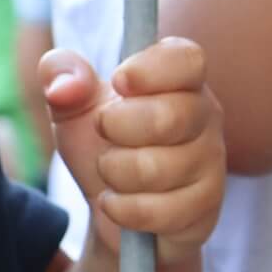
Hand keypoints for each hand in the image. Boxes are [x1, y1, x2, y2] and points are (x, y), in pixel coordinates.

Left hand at [44, 38, 223, 265]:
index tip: (118, 82)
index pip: (186, 60)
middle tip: (104, 131)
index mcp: (179, 78)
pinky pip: (156, 211)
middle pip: (167, 117)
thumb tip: (63, 86)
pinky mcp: (205, 206)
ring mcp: (210, 162)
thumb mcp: (72, 103)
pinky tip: (115, 201)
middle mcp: (204, 115)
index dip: (149, 70)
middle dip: (115, 128)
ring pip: (154, 169)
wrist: (114, 205)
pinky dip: (120, 208)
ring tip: (111, 169)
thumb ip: (61, 74)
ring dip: (113, 172)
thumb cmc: (102, 142)